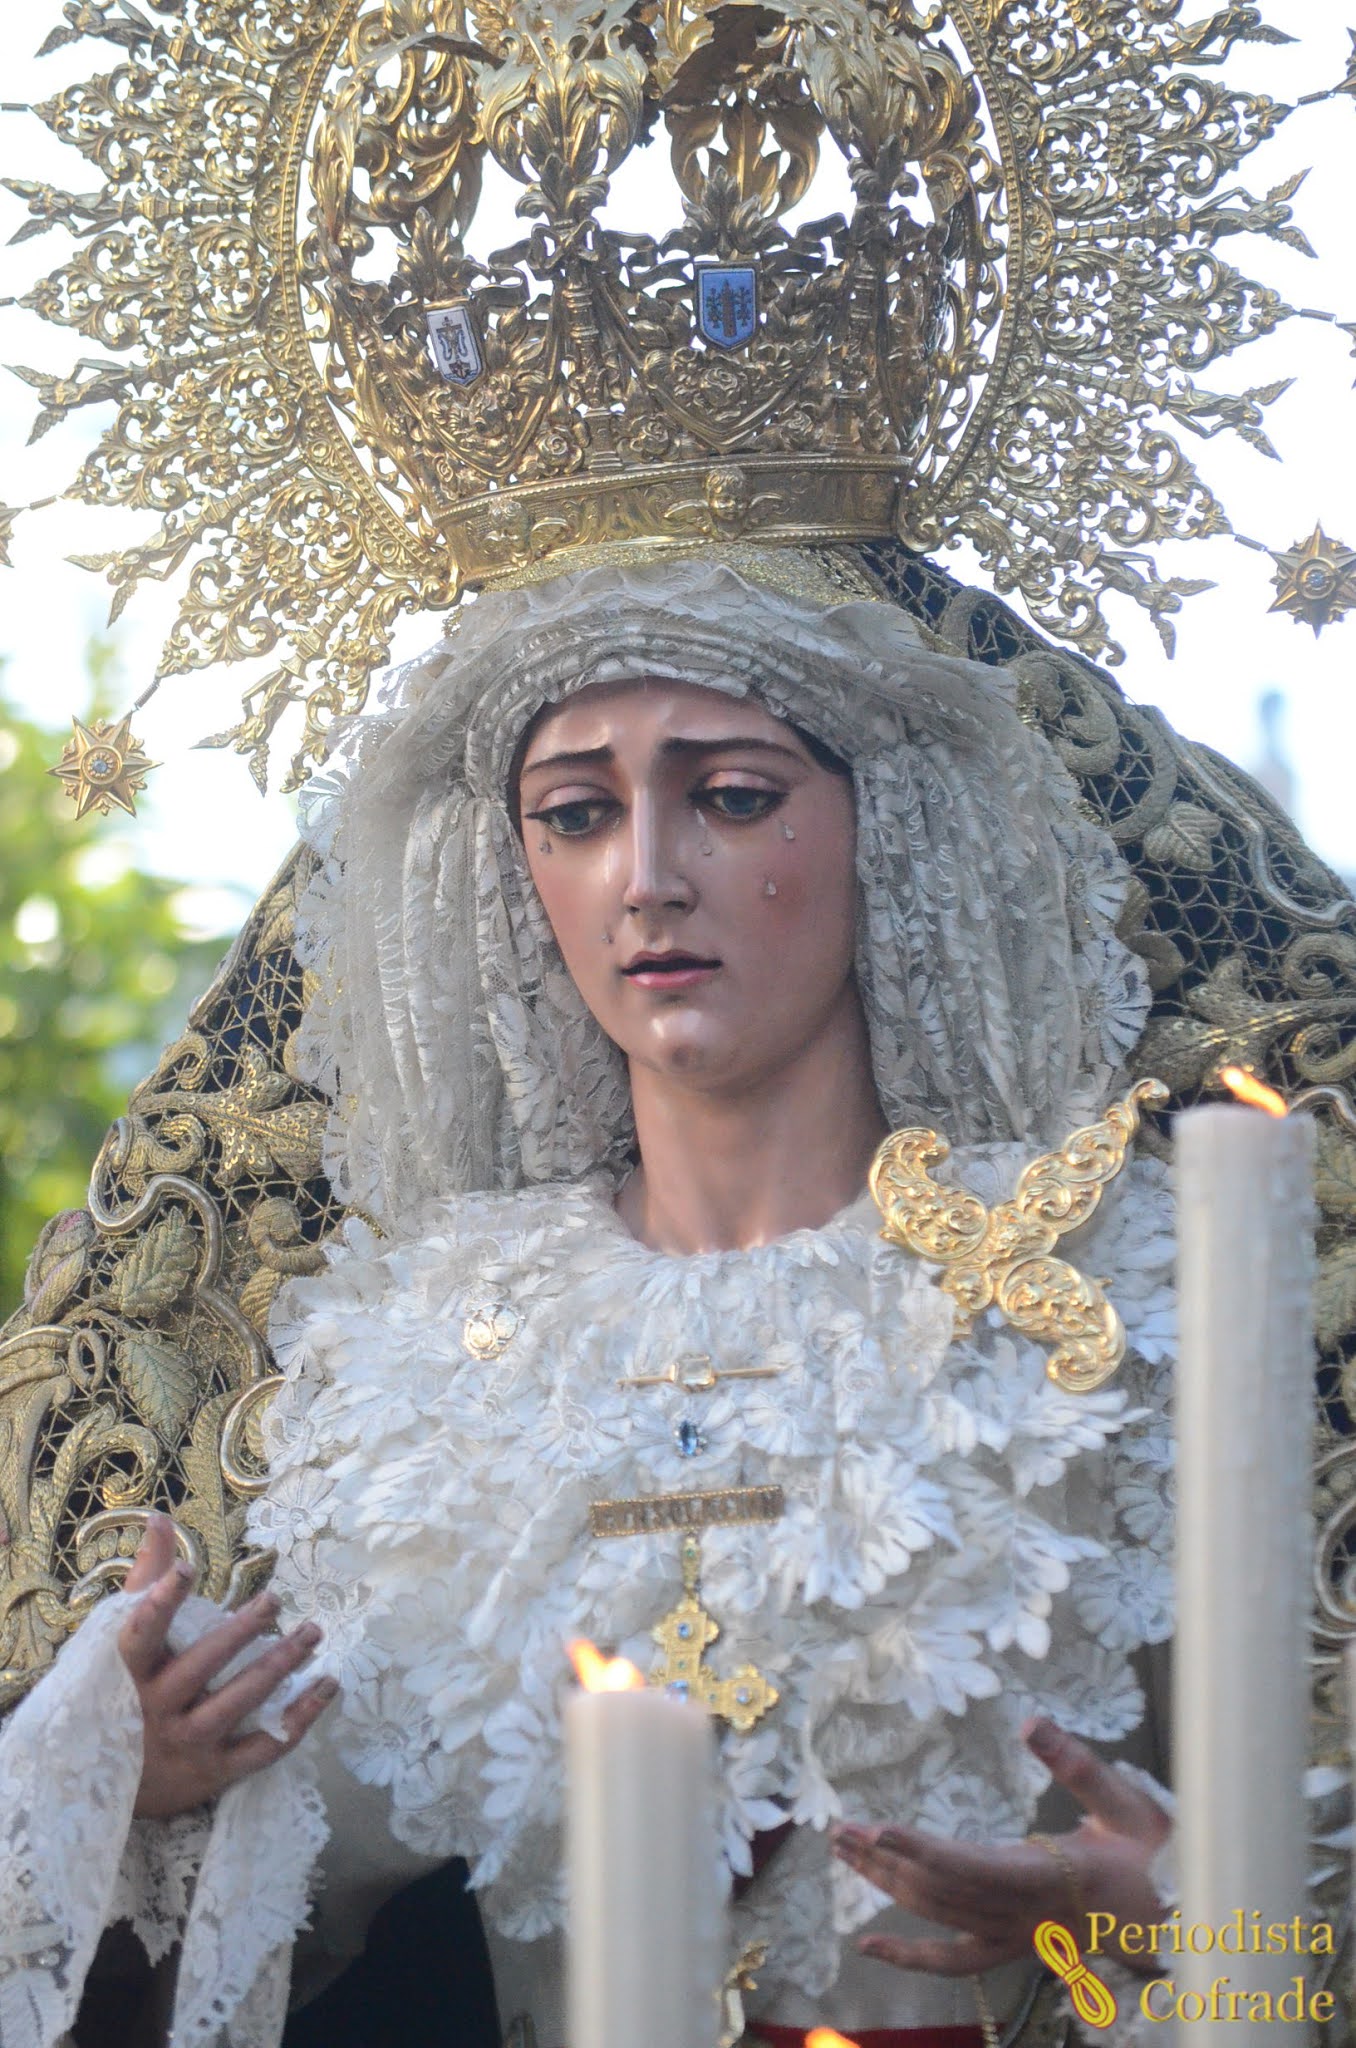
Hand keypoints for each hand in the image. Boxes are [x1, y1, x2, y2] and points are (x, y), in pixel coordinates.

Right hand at [119, 1512, 337, 1819]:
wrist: (109, 1787)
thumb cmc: (126, 1691)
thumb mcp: (125, 1640)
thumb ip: (148, 1579)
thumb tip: (161, 1518)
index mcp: (130, 1673)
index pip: (140, 1635)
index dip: (160, 1602)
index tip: (187, 1568)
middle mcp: (156, 1709)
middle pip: (201, 1667)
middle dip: (240, 1633)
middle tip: (275, 1600)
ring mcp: (188, 1742)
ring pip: (237, 1704)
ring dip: (278, 1666)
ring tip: (313, 1632)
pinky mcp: (217, 1770)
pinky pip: (264, 1747)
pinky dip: (300, 1718)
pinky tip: (327, 1686)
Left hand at [831, 1717, 1170, 1977]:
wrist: (1183, 1918)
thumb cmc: (1155, 1855)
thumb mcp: (1126, 1802)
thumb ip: (1079, 1765)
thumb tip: (1030, 1723)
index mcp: (1048, 1878)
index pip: (973, 1869)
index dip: (923, 1852)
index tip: (879, 1829)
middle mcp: (1023, 1914)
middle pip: (941, 1893)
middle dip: (886, 1862)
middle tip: (840, 1830)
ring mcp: (1015, 1936)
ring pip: (940, 1918)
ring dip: (887, 1886)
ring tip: (845, 1853)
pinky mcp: (1013, 1945)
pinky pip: (955, 1959)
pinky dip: (910, 1956)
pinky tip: (868, 1947)